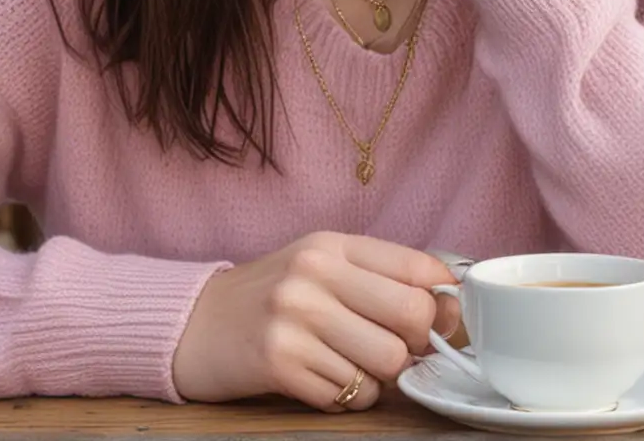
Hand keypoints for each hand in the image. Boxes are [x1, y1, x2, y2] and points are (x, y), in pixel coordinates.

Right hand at [171, 233, 461, 410]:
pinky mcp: (279, 364)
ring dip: (379, 377)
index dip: (440, 301)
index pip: (418, 267)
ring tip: (351, 366)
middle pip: (412, 317)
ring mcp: (294, 319)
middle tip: (392, 348)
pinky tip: (323, 379)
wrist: (193, 325)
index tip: (432, 317)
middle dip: (414, 343)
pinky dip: (347, 397)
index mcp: (330, 245)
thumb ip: (380, 280)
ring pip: (386, 363)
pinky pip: (350, 395)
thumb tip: (450, 308)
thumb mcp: (319, 268)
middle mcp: (313, 275)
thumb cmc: (269, 298)